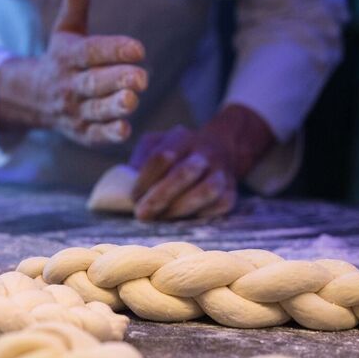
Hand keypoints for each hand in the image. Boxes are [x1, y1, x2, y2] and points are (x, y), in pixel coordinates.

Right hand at [0, 0, 147, 145]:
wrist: (35, 98)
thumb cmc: (62, 58)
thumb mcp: (66, 30)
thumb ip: (76, 5)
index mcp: (68, 56)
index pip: (91, 52)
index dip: (114, 50)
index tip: (138, 49)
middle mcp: (70, 84)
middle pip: (93, 82)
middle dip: (117, 80)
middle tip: (141, 78)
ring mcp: (75, 111)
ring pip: (96, 110)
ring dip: (114, 107)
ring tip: (133, 101)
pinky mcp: (82, 133)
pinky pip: (95, 135)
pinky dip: (109, 134)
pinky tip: (126, 129)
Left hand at [129, 105, 276, 220]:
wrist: (222, 149)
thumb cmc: (178, 152)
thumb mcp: (156, 144)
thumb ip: (141, 160)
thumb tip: (127, 186)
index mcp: (182, 138)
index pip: (162, 156)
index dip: (145, 179)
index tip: (133, 198)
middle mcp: (204, 152)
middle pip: (184, 173)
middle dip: (160, 196)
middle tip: (142, 214)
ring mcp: (222, 172)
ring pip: (206, 190)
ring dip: (180, 208)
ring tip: (161, 218)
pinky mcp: (232, 192)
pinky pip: (219, 206)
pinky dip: (200, 215)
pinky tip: (183, 219)